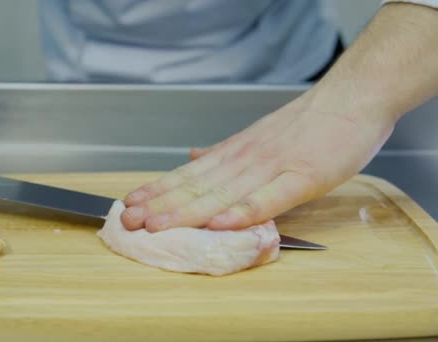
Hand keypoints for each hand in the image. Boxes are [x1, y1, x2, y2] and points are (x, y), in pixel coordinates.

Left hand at [120, 96, 395, 231]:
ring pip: (221, 193)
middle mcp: (245, 159)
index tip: (130, 203)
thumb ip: (226, 152)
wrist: (353, 97)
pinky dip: (241, 211)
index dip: (157, 190)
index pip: (189, 175)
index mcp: (236, 153)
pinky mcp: (302, 177)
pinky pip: (268, 198)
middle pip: (196, 187)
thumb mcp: (260, 134)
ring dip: (185, 211)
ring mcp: (272, 167)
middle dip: (159, 205)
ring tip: (155, 224)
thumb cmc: (312, 122)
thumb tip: (193, 158)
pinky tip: (218, 224)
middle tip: (127, 220)